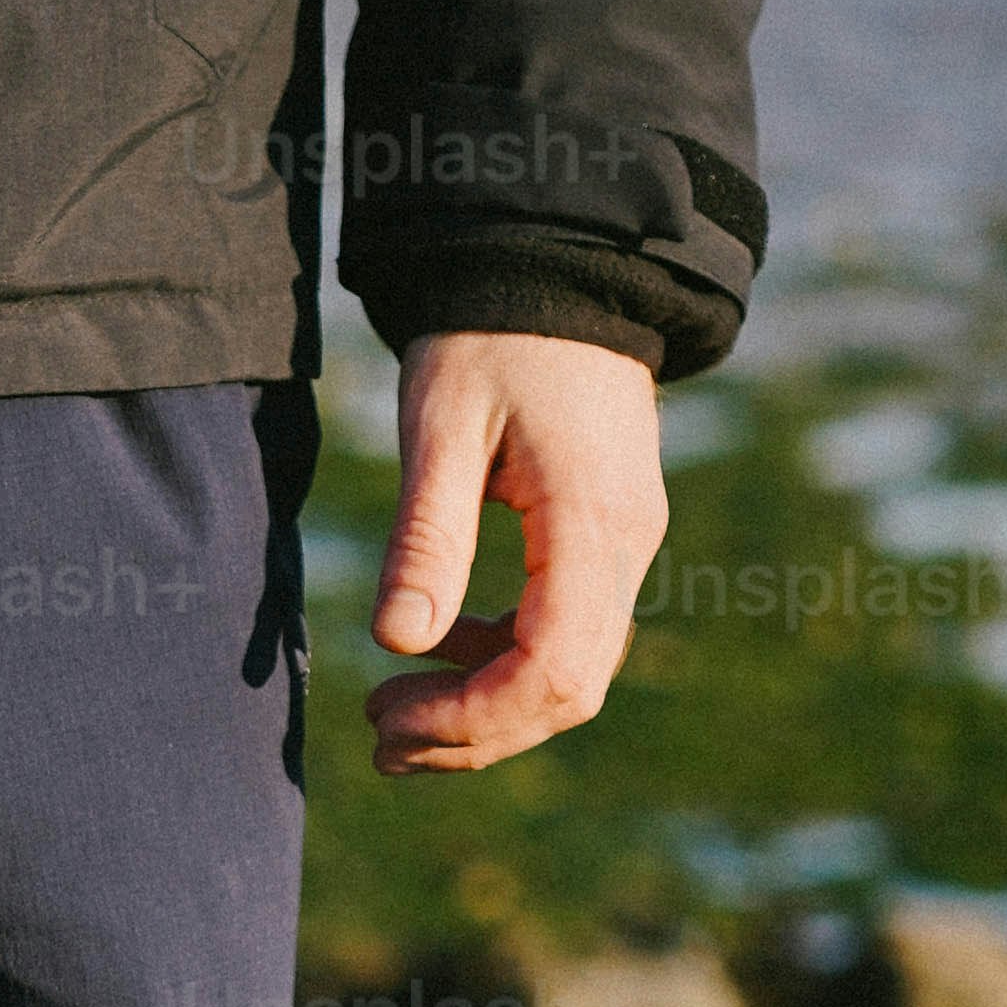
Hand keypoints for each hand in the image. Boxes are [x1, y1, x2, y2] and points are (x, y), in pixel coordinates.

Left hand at [367, 330, 667, 774]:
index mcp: (593, 525)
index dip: (472, 718)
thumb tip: (397, 641)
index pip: (552, 672)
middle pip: (568, 693)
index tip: (387, 714)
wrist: (557, 270)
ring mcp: (625, 546)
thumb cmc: (492, 336)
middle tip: (379, 737)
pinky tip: (437, 648)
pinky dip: (502, 665)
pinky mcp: (606, 540)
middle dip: (473, 733)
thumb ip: (427, 537)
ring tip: (394, 713)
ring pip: (572, 674)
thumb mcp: (442, 426)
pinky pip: (567, 635)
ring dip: (485, 711)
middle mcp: (627, 547)